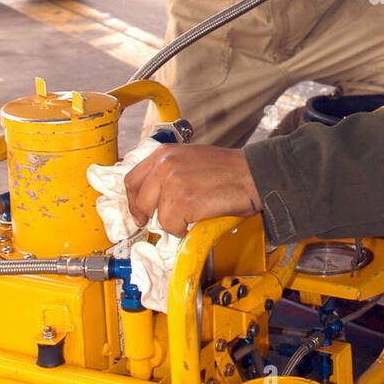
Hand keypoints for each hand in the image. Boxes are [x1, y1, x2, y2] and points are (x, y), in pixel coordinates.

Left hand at [124, 145, 262, 237]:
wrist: (251, 174)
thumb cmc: (228, 169)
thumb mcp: (190, 158)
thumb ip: (168, 171)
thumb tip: (153, 195)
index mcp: (164, 154)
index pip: (131, 180)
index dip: (134, 201)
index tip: (141, 212)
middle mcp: (164, 165)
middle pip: (139, 201)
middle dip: (149, 216)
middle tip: (165, 221)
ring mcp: (172, 183)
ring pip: (156, 216)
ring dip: (173, 222)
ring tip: (191, 215)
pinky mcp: (182, 201)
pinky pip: (171, 226)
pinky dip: (184, 229)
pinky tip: (198, 218)